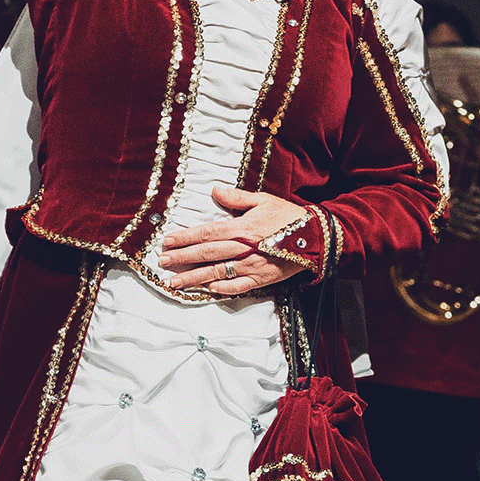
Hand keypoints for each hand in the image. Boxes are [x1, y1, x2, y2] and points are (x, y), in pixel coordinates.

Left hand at [157, 186, 309, 295]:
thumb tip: (214, 190)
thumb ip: (236, 197)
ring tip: (174, 282)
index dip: (184, 238)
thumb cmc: (288, 216)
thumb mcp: (262, 200)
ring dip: (193, 278)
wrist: (316, 236)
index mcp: (241, 228)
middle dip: (182, 259)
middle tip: (163, 263)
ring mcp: (252, 266)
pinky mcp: (262, 279)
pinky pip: (239, 287)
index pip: (205, 234)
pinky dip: (223, 290)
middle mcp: (243, 249)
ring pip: (217, 273)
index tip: (167, 242)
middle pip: (205, 254)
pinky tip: (208, 290)